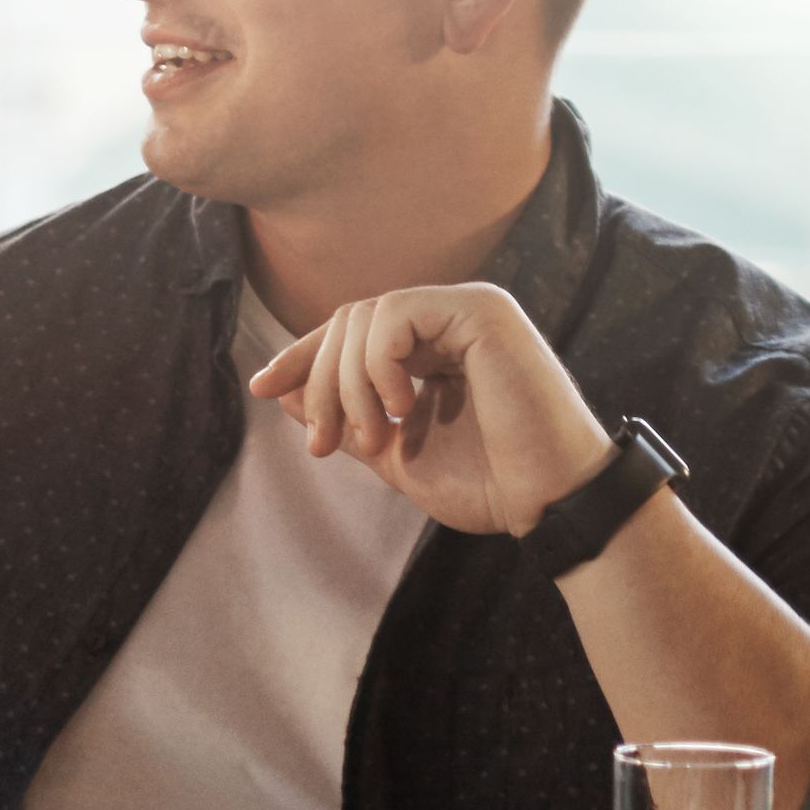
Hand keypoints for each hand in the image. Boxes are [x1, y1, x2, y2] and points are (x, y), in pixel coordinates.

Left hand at [246, 283, 615, 537]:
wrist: (547, 502)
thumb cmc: (488, 484)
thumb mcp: (396, 454)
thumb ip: (345, 422)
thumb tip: (279, 391)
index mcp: (433, 347)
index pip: (350, 333)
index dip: (302, 357)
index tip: (261, 388)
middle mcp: (449, 318)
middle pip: (347, 322)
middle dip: (319, 383)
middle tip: (321, 442)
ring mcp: (467, 308)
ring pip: (364, 318)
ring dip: (349, 385)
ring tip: (375, 437)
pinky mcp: (482, 310)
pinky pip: (396, 315)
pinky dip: (380, 363)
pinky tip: (402, 407)